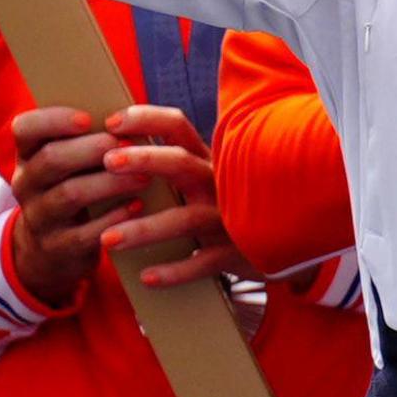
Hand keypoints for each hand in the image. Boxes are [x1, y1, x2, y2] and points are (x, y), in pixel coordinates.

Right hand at [3, 106, 134, 308]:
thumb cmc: (77, 189)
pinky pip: (84, 233)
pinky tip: (137, 207)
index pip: (25, 128)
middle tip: (126, 144)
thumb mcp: (73, 164)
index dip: (53, 120)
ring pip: (69, 194)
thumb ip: (91, 139)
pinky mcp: (58, 246)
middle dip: (91, 149)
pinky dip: (113, 218)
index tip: (88, 119)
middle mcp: (26, 183)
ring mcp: (39, 217)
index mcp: (29, 155)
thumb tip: (132, 112)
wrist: (53, 249)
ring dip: (108, 183)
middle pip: (51, 160)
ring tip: (143, 176)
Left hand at [93, 104, 245, 287]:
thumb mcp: (209, 177)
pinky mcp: (238, 253)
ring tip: (107, 240)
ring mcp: (230, 219)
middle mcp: (219, 183)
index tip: (110, 123)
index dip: (144, 119)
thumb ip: (173, 164)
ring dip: (145, 228)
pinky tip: (146, 277)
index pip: (177, 127)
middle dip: (144, 159)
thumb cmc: (228, 208)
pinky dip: (176, 271)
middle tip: (108, 162)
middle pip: (181, 163)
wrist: (289, 247)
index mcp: (207, 161)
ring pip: (186, 219)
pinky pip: (204, 262)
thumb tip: (110, 150)